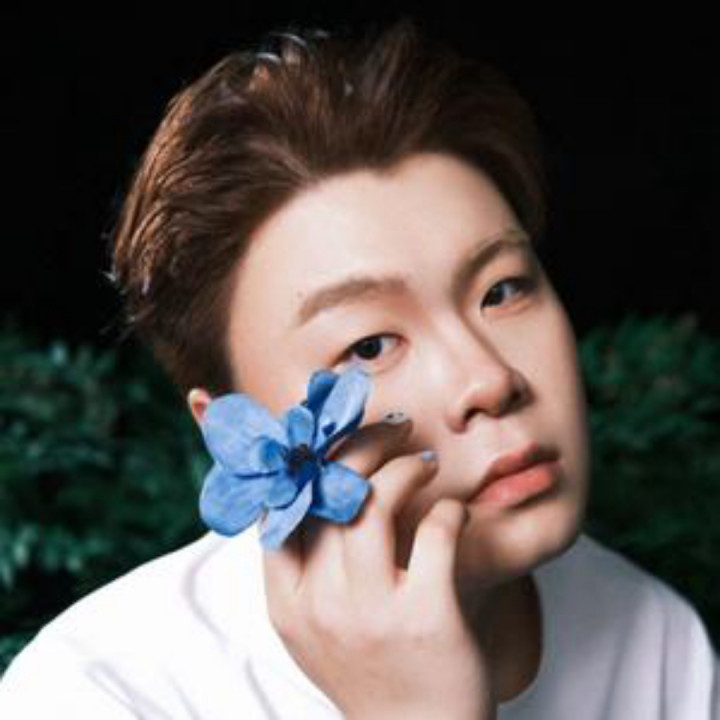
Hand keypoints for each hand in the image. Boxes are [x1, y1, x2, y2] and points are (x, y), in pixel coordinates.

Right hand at [261, 417, 495, 719]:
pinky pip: (436, 532)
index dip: (304, 458)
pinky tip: (452, 510)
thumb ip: (302, 569)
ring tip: (423, 464)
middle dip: (363, 444)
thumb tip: (304, 489)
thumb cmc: (372, 670)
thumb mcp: (315, 629)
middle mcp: (322, 606)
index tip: (332, 433)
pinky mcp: (428, 618)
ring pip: (374, 501)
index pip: (280, 508)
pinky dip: (448, 508)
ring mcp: (373, 614)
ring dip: (404, 468)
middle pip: (330, 491)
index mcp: (288, 605)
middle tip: (392, 429)